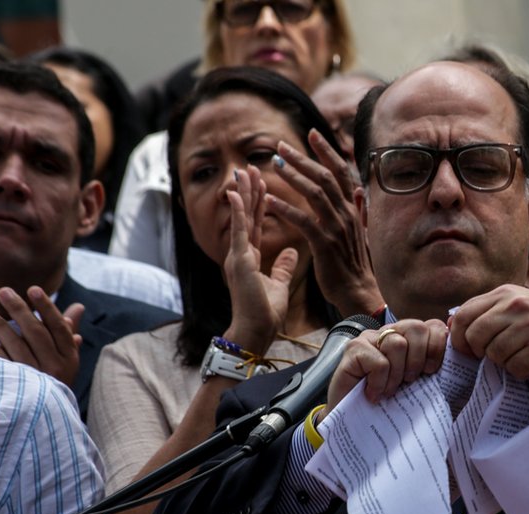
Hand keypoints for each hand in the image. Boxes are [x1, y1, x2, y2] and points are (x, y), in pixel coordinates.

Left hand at [0, 286, 82, 384]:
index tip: (32, 289)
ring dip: (0, 326)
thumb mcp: (68, 356)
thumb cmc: (57, 377)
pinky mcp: (18, 386)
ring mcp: (36, 377)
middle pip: (37, 334)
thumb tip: (79, 306)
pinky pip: (4, 363)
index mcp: (69, 356)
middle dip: (20, 310)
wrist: (46, 413)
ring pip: (17, 346)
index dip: (47, 308)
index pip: (59, 327)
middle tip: (3, 291)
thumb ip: (69, 331)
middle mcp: (55, 366)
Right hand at [223, 165, 295, 352]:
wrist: (257, 331)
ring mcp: (238, 256)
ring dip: (244, 194)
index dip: (259, 202)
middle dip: (251, 191)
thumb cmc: (265, 313)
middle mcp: (241, 254)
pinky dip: (239, 211)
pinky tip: (238, 193)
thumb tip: (291, 251)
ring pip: (241, 218)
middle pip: (247, 216)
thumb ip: (282, 267)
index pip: (255, 223)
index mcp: (250, 258)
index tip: (262, 181)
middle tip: (252, 167)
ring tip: (245, 171)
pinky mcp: (239, 262)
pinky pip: (239, 232)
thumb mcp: (278, 284)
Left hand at [267, 130, 383, 317]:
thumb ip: (357, 209)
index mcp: (352, 209)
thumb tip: (357, 190)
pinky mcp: (325, 244)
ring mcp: (336, 228)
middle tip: (281, 146)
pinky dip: (286, 208)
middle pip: (324, 177)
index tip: (312, 133)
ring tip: (274, 165)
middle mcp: (346, 214)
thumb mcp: (358, 233)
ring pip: (314, 194)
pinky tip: (270, 201)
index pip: (340, 172)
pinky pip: (304, 220)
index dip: (326, 151)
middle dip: (303, 158)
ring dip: (293, 177)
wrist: (358, 292)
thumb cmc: (353, 265)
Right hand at [324, 319, 447, 415]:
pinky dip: (379, 382)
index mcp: (410, 338)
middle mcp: (390, 332)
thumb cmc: (390, 405)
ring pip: (397, 344)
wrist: (355, 425)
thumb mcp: (420, 385)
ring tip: (388, 391)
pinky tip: (373, 394)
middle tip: (408, 382)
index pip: (434, 326)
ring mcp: (370, 338)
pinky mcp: (353, 349)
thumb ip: (436, 368)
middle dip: (418, 359)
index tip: (430, 372)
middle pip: (417, 327)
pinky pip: (379, 361)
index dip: (437, 347)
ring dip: (396, 375)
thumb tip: (461, 353)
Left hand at [448, 285, 528, 380]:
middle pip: (475, 337)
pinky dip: (521, 372)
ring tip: (521, 357)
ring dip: (505, 363)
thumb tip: (451, 326)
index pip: (463, 314)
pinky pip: (515, 368)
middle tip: (497, 357)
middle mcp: (518, 305)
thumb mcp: (519, 306)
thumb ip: (489, 312)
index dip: (459, 338)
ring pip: (494, 355)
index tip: (468, 351)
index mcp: (506, 293)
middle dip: (481, 353)